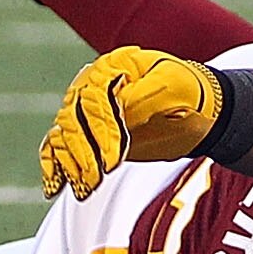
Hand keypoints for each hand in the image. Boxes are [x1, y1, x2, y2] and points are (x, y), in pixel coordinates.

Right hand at [40, 47, 222, 197]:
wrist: (199, 109)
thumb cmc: (188, 93)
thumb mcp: (172, 87)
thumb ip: (141, 96)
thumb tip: (118, 108)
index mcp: (114, 67)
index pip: (94, 96)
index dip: (101, 126)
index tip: (115, 154)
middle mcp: (94, 85)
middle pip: (73, 116)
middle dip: (84, 148)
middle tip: (99, 173)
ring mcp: (88, 110)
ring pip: (64, 134)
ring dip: (72, 161)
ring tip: (86, 185)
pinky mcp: (88, 134)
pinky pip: (60, 148)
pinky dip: (54, 165)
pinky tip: (53, 186)